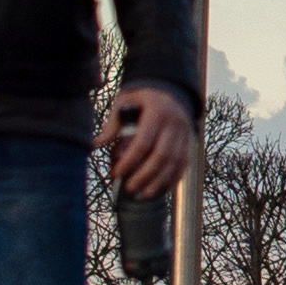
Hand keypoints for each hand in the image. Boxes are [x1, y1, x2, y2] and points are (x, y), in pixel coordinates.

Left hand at [102, 82, 196, 198]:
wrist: (170, 90)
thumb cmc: (142, 98)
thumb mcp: (125, 101)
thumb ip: (112, 124)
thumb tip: (96, 143)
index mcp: (157, 111)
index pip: (143, 142)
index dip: (129, 161)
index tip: (117, 173)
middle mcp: (174, 123)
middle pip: (161, 155)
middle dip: (144, 175)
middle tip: (129, 187)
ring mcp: (184, 134)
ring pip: (175, 163)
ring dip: (159, 181)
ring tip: (143, 194)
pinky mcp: (189, 143)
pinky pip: (183, 165)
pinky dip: (172, 180)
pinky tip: (160, 190)